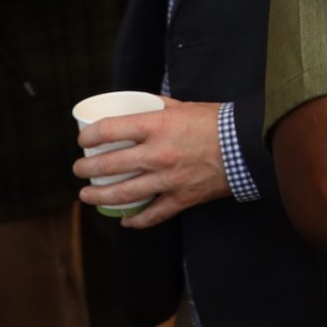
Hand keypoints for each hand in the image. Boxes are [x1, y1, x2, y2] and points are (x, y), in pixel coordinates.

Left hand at [74, 99, 226, 228]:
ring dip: (100, 196)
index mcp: (156, 126)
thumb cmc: (217, 122)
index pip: (109, 131)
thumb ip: (158, 107)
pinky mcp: (181, 199)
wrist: (246, 146)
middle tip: (79, 170)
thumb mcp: (183, 106)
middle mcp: (157, 154)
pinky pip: (153, 215)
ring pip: (124, 194)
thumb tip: (139, 105)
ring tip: (87, 196)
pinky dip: (136, 221)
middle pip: (109, 165)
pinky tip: (125, 221)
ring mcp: (168, 180)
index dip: (89, 136)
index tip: (83, 141)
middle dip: (87, 169)